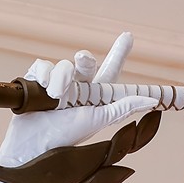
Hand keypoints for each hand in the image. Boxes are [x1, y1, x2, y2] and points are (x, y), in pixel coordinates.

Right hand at [0, 33, 158, 168]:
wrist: (31, 146)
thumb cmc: (65, 139)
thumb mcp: (98, 120)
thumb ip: (123, 108)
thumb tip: (152, 101)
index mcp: (93, 98)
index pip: (109, 72)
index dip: (118, 54)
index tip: (128, 36)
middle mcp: (76, 90)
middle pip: (86, 62)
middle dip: (85, 60)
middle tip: (84, 62)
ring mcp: (55, 85)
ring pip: (64, 65)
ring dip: (62, 78)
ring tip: (57, 98)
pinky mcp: (36, 82)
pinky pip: (44, 65)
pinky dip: (44, 74)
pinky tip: (42, 88)